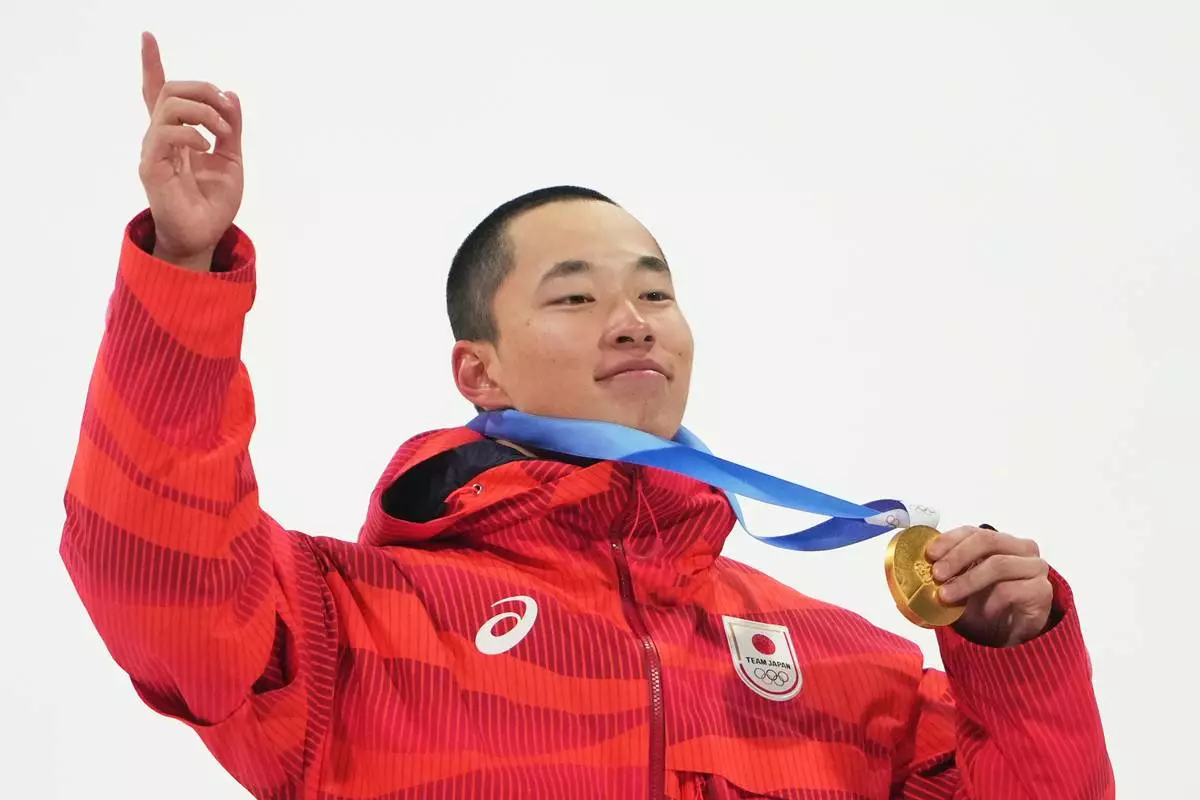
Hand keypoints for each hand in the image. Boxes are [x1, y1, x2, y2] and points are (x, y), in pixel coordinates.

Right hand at [138, 32, 243, 270]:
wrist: (206, 236)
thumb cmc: (213, 202)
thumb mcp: (231, 158)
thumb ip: (231, 128)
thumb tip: (231, 95)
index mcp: (178, 134)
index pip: (160, 92)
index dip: (152, 64)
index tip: (147, 37)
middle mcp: (162, 137)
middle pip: (170, 90)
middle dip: (202, 88)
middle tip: (225, 108)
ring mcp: (154, 150)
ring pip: (167, 104)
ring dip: (202, 109)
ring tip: (221, 130)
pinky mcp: (151, 166)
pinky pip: (165, 133)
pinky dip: (191, 132)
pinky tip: (206, 146)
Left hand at [925, 525, 1052, 647]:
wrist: (1009, 636)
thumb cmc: (984, 605)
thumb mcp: (960, 584)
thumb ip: (945, 571)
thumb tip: (913, 564)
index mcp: (1000, 541)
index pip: (972, 531)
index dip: (950, 540)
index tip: (930, 554)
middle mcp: (1021, 549)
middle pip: (986, 540)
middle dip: (957, 557)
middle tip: (936, 574)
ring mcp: (1035, 568)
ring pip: (998, 564)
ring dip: (967, 581)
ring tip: (947, 596)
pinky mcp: (1042, 591)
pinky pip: (1012, 590)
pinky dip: (991, 601)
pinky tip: (983, 612)